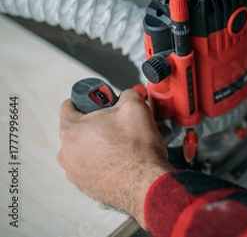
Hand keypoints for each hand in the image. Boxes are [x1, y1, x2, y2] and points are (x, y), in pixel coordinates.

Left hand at [57, 89, 173, 228]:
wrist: (146, 183)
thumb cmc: (137, 150)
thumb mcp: (136, 107)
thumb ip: (127, 94)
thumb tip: (127, 96)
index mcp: (72, 130)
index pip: (69, 105)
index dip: (89, 100)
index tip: (103, 104)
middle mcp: (66, 152)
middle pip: (78, 128)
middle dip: (97, 124)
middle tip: (118, 125)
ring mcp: (74, 172)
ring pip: (84, 148)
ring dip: (99, 144)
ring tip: (121, 145)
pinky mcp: (84, 186)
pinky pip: (90, 166)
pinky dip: (102, 162)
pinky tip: (120, 161)